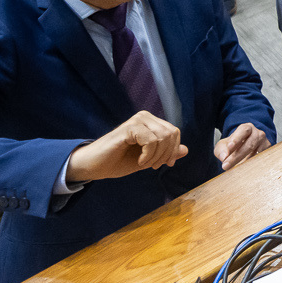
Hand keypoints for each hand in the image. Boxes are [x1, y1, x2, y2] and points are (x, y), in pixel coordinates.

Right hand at [65, 112, 187, 183]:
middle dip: (166, 154)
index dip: (173, 150)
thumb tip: (186, 149)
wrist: (95, 166)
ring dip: (156, 157)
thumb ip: (166, 153)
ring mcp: (137, 120)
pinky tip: (139, 161)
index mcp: (151, 122)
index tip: (165, 164)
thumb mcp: (148, 159)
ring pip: (162, 137)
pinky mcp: (129, 127)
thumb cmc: (118, 161)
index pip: (174, 132)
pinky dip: (148, 156)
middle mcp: (145, 117)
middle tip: (153, 166)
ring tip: (143, 164)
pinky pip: (151, 140)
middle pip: (171, 134)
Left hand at [213, 121, 269, 170]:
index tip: (229, 147)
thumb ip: (221, 150)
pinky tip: (245, 171)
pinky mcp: (268, 153)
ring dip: (244, 163)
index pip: (243, 131)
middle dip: (236, 156)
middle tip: (226, 166)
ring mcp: (264, 143)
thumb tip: (223, 157)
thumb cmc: (233, 146)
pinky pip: (261, 160)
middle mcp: (258, 134)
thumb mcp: (223, 146)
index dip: (236, 138)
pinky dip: (253, 166)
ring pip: (256, 154)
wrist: (243, 149)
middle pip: (249, 144)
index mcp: (246, 128)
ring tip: (234, 170)